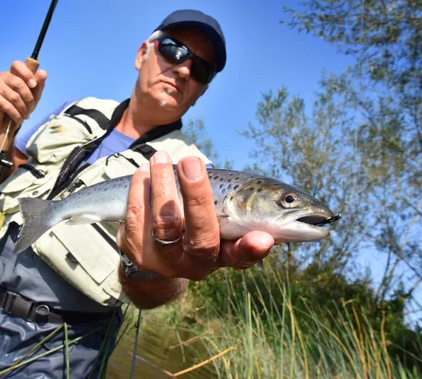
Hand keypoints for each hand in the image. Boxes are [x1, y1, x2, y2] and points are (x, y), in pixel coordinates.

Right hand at [0, 60, 47, 132]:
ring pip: (14, 97)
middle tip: (31, 108)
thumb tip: (43, 72)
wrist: (6, 122)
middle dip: (28, 98)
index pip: (17, 65)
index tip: (34, 85)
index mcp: (12, 73)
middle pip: (18, 83)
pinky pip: (8, 107)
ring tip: (26, 115)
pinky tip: (19, 119)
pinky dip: (17, 115)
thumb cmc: (21, 104)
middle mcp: (1, 77)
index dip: (26, 73)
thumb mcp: (33, 95)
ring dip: (23, 109)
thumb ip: (38, 84)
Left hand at [117, 150, 274, 280]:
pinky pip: (137, 218)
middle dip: (198, 198)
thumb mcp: (222, 222)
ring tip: (161, 158)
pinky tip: (144, 173)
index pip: (242, 255)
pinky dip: (139, 191)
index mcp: (224, 254)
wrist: (155, 256)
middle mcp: (197, 264)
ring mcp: (166, 261)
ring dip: (161, 185)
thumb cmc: (198, 225)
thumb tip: (284, 200)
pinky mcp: (138, 253)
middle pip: (202, 238)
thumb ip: (245, 212)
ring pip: (165, 225)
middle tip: (193, 163)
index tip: (263, 238)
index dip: (252, 250)